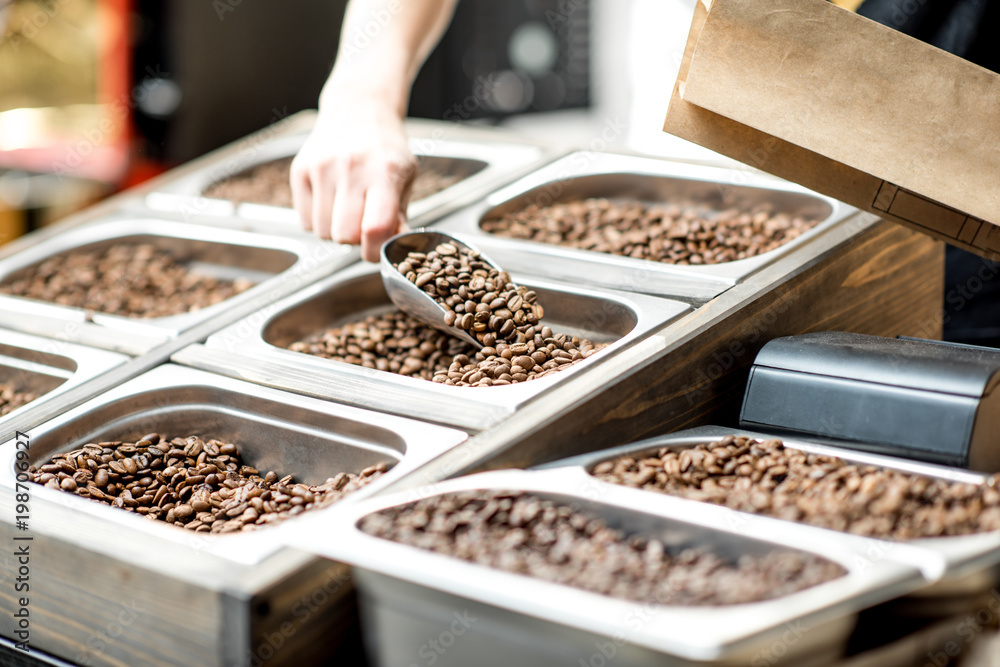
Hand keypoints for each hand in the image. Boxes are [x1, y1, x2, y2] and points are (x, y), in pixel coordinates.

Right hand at [290, 95, 416, 261]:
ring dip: (336, 231)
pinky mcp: (300, 170)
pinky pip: (305, 221)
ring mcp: (322, 168)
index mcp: (385, 172)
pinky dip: (318, 221)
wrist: (358, 109)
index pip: (375, 228)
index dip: (375, 251)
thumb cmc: (385, 148)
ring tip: (347, 209)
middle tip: (362, 225)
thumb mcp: (406, 176)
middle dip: (355, 241)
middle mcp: (351, 168)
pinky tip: (331, 202)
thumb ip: (400, 215)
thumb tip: (394, 248)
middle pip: (345, 236)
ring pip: (323, 232)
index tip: (377, 250)